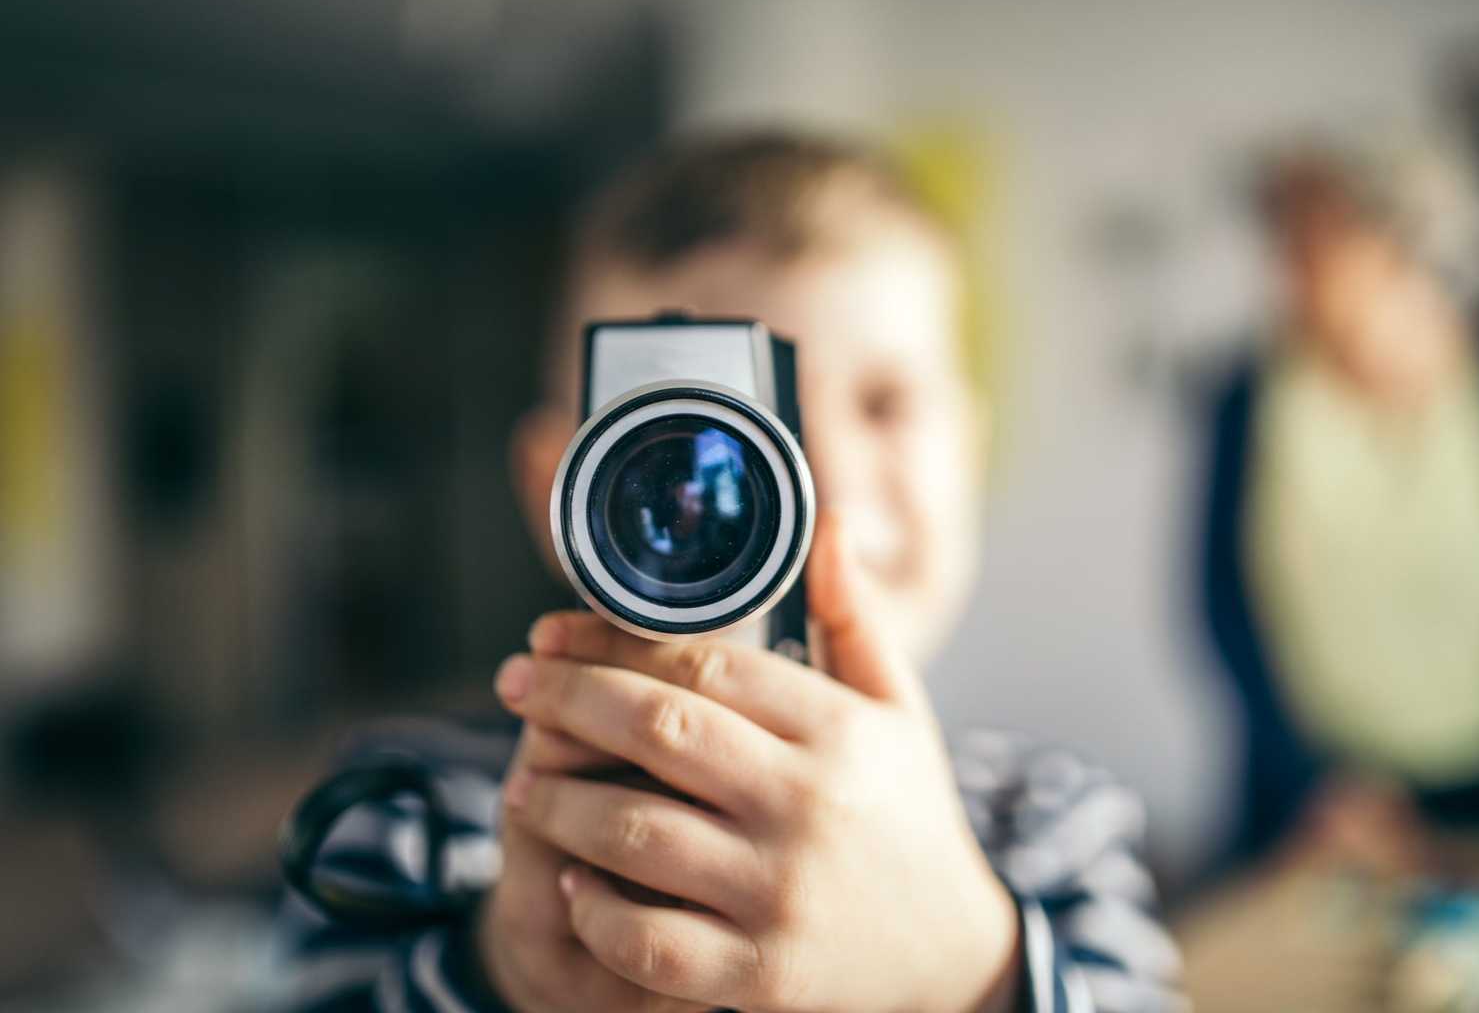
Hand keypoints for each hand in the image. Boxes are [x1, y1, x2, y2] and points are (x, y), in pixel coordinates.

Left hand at [495, 513, 1019, 1012]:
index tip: (553, 632)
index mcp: (839, 731)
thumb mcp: (898, 710)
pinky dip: (597, 914)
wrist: (953, 956)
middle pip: (660, 730)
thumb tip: (823, 523)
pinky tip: (571, 887)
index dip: (614, 639)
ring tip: (521, 787)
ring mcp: (782, 894)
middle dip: (566, 699)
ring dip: (560, 803)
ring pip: (637, 833)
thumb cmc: (910, 816)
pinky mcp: (761, 975)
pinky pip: (650, 943)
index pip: (707, 663)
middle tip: (513, 685)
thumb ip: (853, 617)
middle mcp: (809, 804)